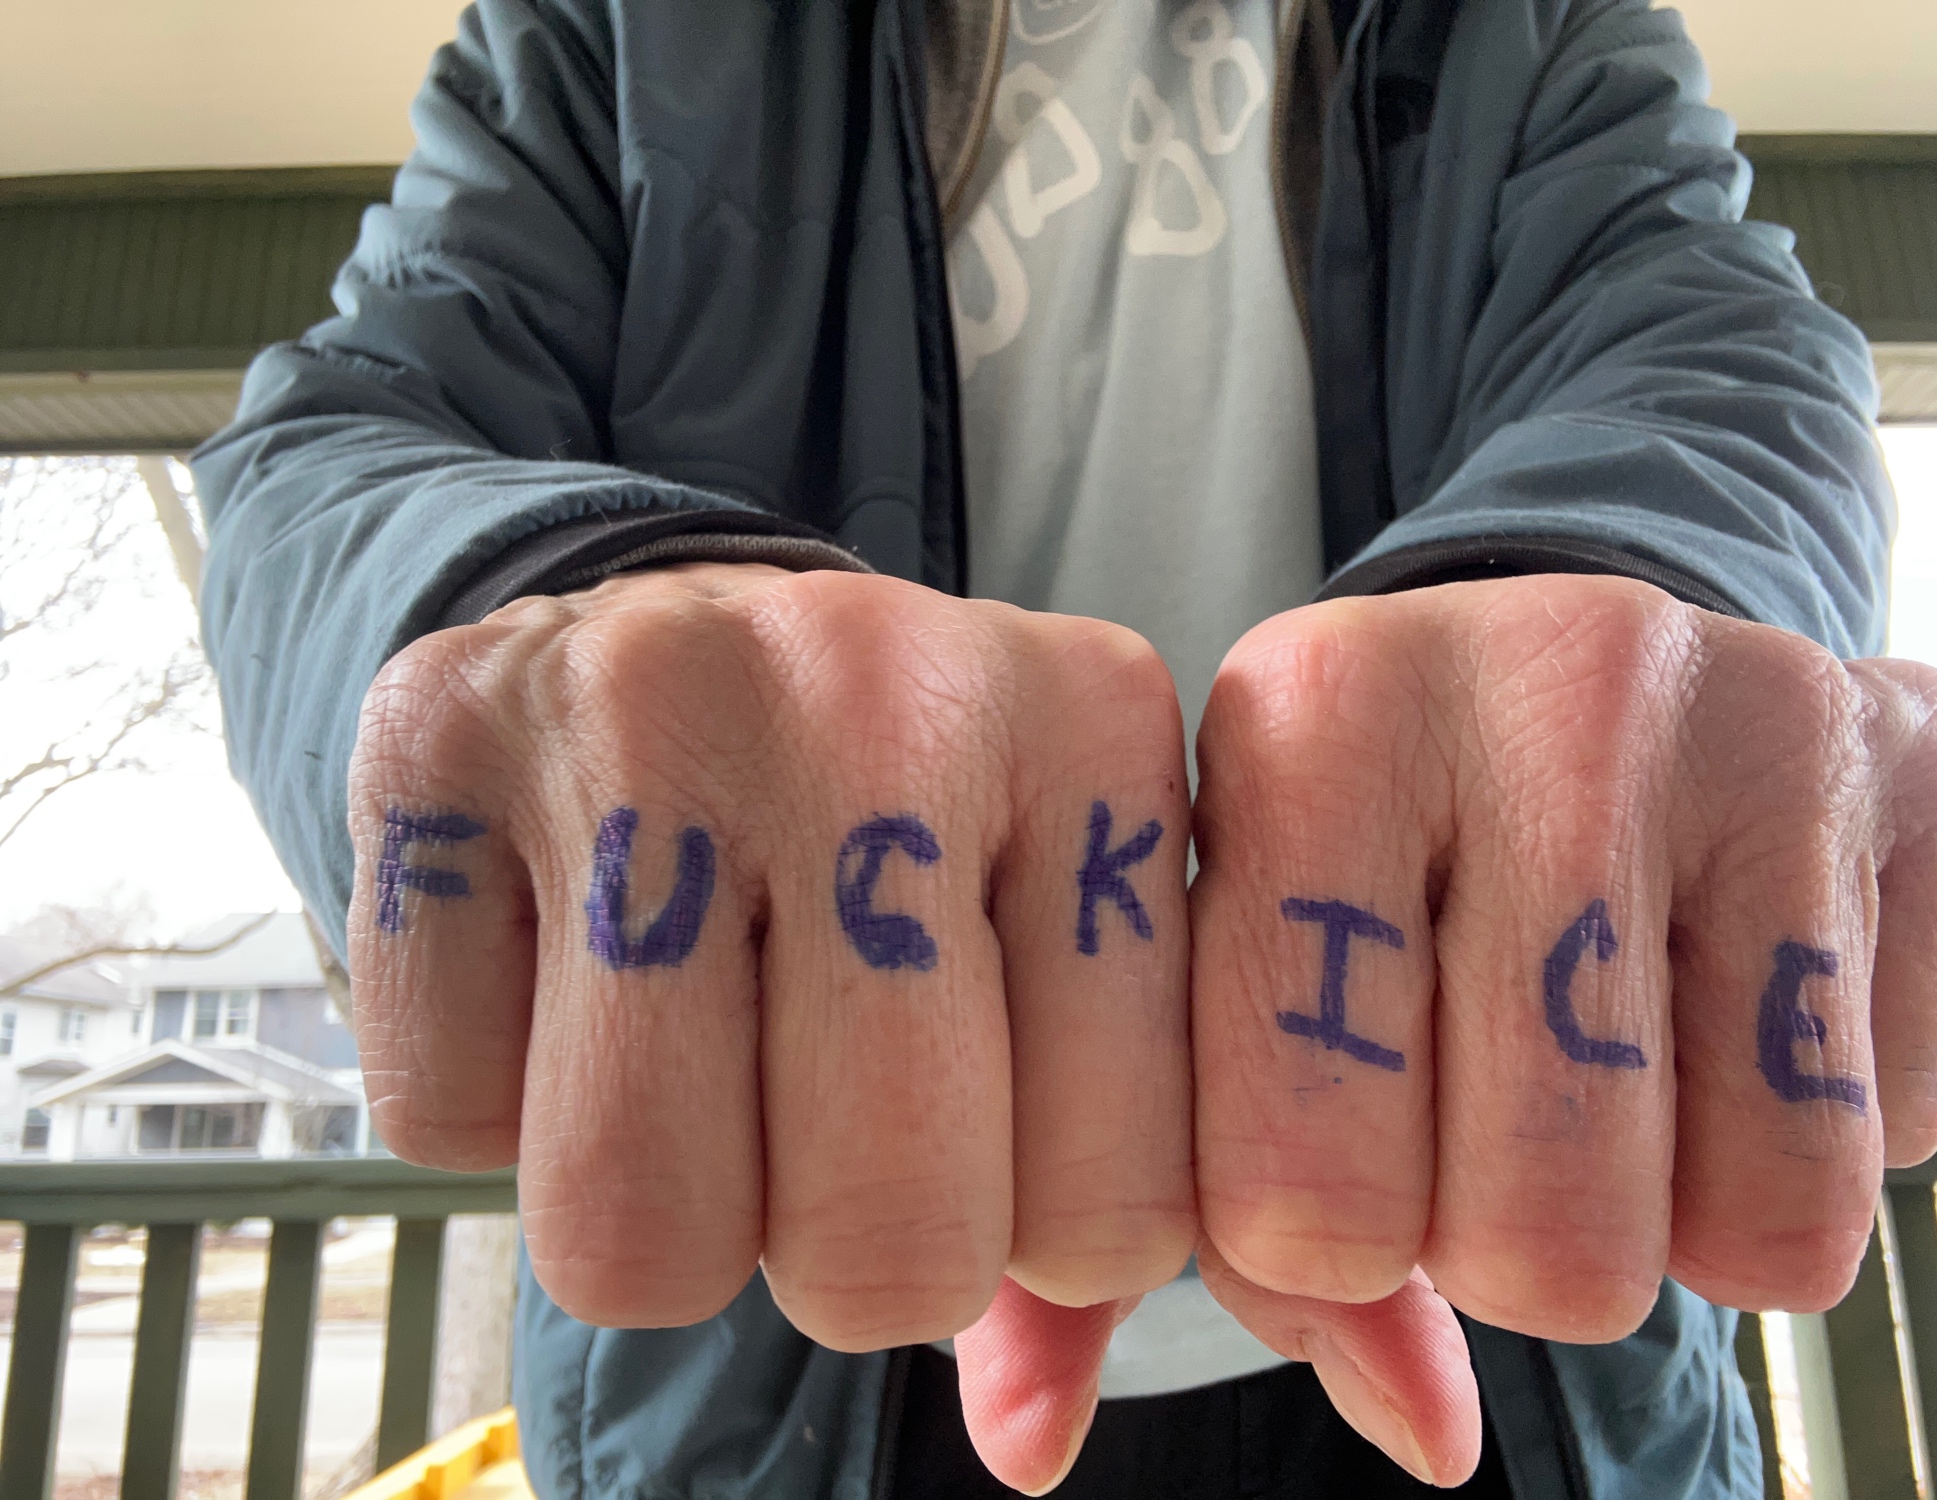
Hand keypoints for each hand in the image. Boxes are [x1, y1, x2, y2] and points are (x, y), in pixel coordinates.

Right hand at [346, 564, 1195, 1473]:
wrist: (681, 636)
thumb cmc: (907, 828)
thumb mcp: (1061, 955)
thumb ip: (1100, 1199)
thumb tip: (1034, 1447)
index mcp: (1094, 729)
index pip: (1116, 1205)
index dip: (1045, 1239)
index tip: (1003, 1131)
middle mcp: (883, 687)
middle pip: (884, 1236)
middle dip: (859, 1259)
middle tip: (832, 1120)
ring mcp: (646, 696)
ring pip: (638, 1224)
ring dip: (670, 1212)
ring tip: (699, 1058)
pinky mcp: (432, 731)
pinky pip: (443, 1124)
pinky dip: (496, 1112)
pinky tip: (558, 974)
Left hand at [1190, 574, 1936, 1481]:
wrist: (1549, 671)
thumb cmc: (1355, 866)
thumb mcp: (1224, 990)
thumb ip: (1209, 1232)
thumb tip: (1287, 1438)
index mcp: (1303, 721)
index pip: (1295, 1187)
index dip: (1313, 1242)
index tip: (1325, 1150)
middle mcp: (1534, 682)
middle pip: (1529, 1233)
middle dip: (1497, 1243)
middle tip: (1480, 1112)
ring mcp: (1746, 710)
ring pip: (1732, 1218)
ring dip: (1657, 1213)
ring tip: (1601, 1074)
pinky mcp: (1917, 755)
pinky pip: (1882, 1144)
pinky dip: (1795, 1148)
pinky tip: (1721, 1019)